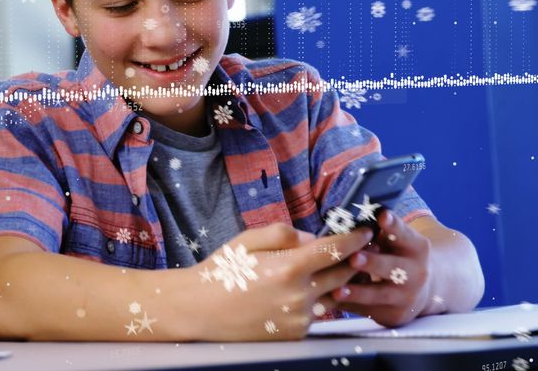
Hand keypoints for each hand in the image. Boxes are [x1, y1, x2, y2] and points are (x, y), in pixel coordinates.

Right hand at [195, 223, 373, 340]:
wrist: (200, 309)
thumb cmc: (221, 271)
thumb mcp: (247, 240)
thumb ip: (283, 234)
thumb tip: (313, 238)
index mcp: (288, 267)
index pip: (336, 250)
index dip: (355, 239)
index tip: (365, 232)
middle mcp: (299, 294)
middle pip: (343, 274)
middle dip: (353, 260)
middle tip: (358, 250)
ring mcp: (299, 317)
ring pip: (334, 295)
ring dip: (338, 282)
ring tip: (333, 271)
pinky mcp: (296, 333)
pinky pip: (317, 313)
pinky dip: (316, 301)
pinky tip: (304, 293)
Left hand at [333, 209, 432, 326]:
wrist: (421, 289)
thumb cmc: (396, 256)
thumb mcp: (395, 242)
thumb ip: (377, 231)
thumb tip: (346, 219)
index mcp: (416, 248)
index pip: (404, 234)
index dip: (393, 225)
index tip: (382, 215)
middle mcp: (417, 273)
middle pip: (392, 267)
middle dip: (373, 263)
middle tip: (354, 257)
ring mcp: (406, 296)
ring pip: (380, 294)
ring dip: (358, 292)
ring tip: (338, 290)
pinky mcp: (394, 315)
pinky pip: (369, 310)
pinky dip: (350, 306)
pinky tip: (332, 302)